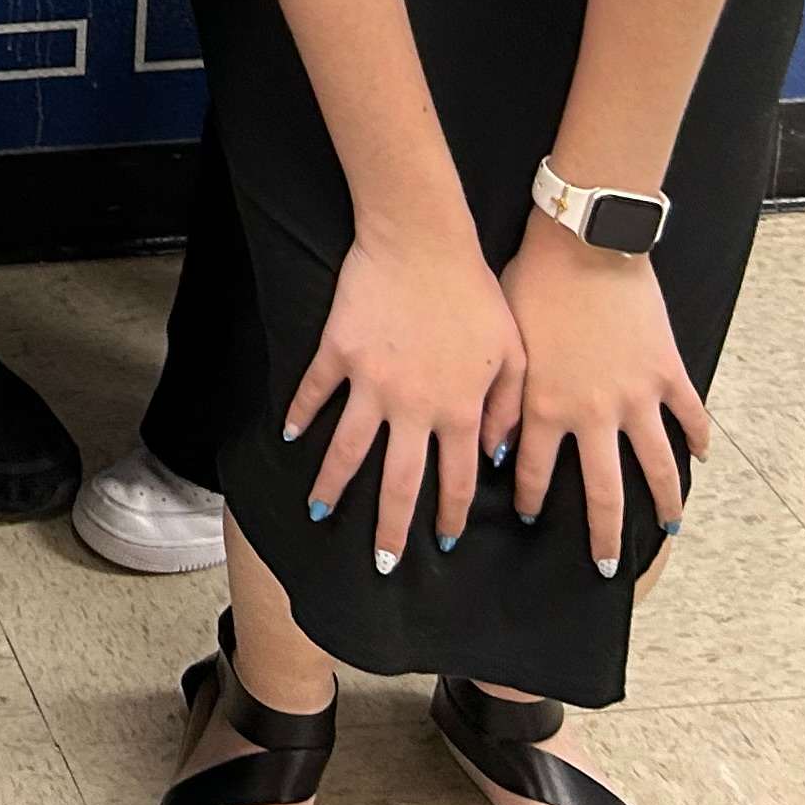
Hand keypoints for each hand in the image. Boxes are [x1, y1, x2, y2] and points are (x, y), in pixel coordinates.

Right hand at [291, 218, 520, 576]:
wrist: (423, 242)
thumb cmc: (475, 292)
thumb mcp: (512, 354)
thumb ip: (508, 410)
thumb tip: (497, 458)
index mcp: (458, 411)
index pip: (454, 480)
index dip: (447, 517)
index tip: (440, 543)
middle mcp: (413, 407)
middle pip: (397, 482)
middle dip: (388, 528)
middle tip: (379, 562)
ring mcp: (370, 382)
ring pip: (348, 448)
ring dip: (332, 484)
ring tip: (318, 511)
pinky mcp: (338, 352)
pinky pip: (314, 393)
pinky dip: (300, 416)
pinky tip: (291, 437)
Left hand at [500, 219, 707, 572]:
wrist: (582, 245)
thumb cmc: (529, 285)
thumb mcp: (504, 347)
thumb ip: (500, 404)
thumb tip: (492, 451)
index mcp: (547, 408)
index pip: (538, 473)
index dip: (534, 501)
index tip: (532, 521)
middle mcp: (594, 414)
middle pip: (605, 493)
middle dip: (604, 535)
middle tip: (606, 568)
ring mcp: (637, 397)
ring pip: (658, 466)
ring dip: (665, 502)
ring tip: (669, 529)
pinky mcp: (668, 372)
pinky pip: (690, 416)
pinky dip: (698, 438)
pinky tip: (701, 458)